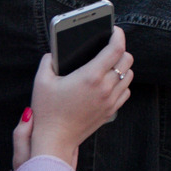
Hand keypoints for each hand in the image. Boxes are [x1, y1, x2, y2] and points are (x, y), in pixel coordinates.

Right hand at [23, 26, 132, 167]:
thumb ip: (48, 61)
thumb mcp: (41, 82)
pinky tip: (110, 82)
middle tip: (108, 48)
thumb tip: (54, 52)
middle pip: (127, 59)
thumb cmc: (47, 112)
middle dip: (119, 50)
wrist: (55, 140)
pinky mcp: (112, 111)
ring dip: (122, 67)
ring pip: (129, 75)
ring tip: (109, 64)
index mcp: (91, 76)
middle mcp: (105, 87)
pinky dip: (122, 83)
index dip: (118, 35)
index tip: (114, 30)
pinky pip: (126, 91)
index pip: (116, 48)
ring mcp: (111, 100)